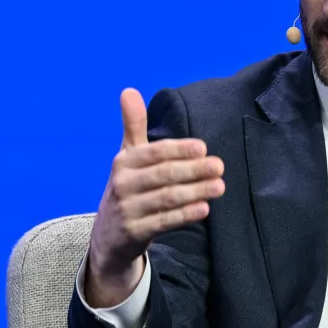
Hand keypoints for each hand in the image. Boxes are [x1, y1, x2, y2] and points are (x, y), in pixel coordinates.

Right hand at [83, 88, 225, 307]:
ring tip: (219, 186)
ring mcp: (127, 210)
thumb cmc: (127, 188)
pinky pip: (164, 221)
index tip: (203, 148)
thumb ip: (133, 125)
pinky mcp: (134, 232)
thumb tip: (128, 90)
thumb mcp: (127, 157)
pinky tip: (204, 208)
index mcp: (123, 162)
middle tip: (219, 166)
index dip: (178, 150)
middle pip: (163, 175)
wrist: (108, 237)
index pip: (154, 153)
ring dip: (195, 191)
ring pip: (166, 198)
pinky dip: (185, 215)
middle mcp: (122, 184)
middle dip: (193, 170)